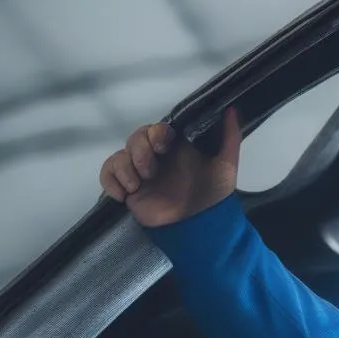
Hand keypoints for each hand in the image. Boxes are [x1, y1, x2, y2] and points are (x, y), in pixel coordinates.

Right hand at [99, 108, 240, 227]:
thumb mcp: (226, 165)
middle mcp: (156, 157)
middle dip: (140, 151)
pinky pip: (107, 174)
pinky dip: (110, 181)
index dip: (156, 132)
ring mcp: (140, 173)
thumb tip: (231, 110)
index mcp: (175, 148)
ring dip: (124, 169)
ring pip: (119, 156)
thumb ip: (230, 138)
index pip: (158, 129)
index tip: (164, 144)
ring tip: (137, 185)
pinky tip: (123, 194)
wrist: (199, 227)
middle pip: (136, 138)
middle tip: (150, 171)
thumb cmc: (212, 195)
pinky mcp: (127, 189)